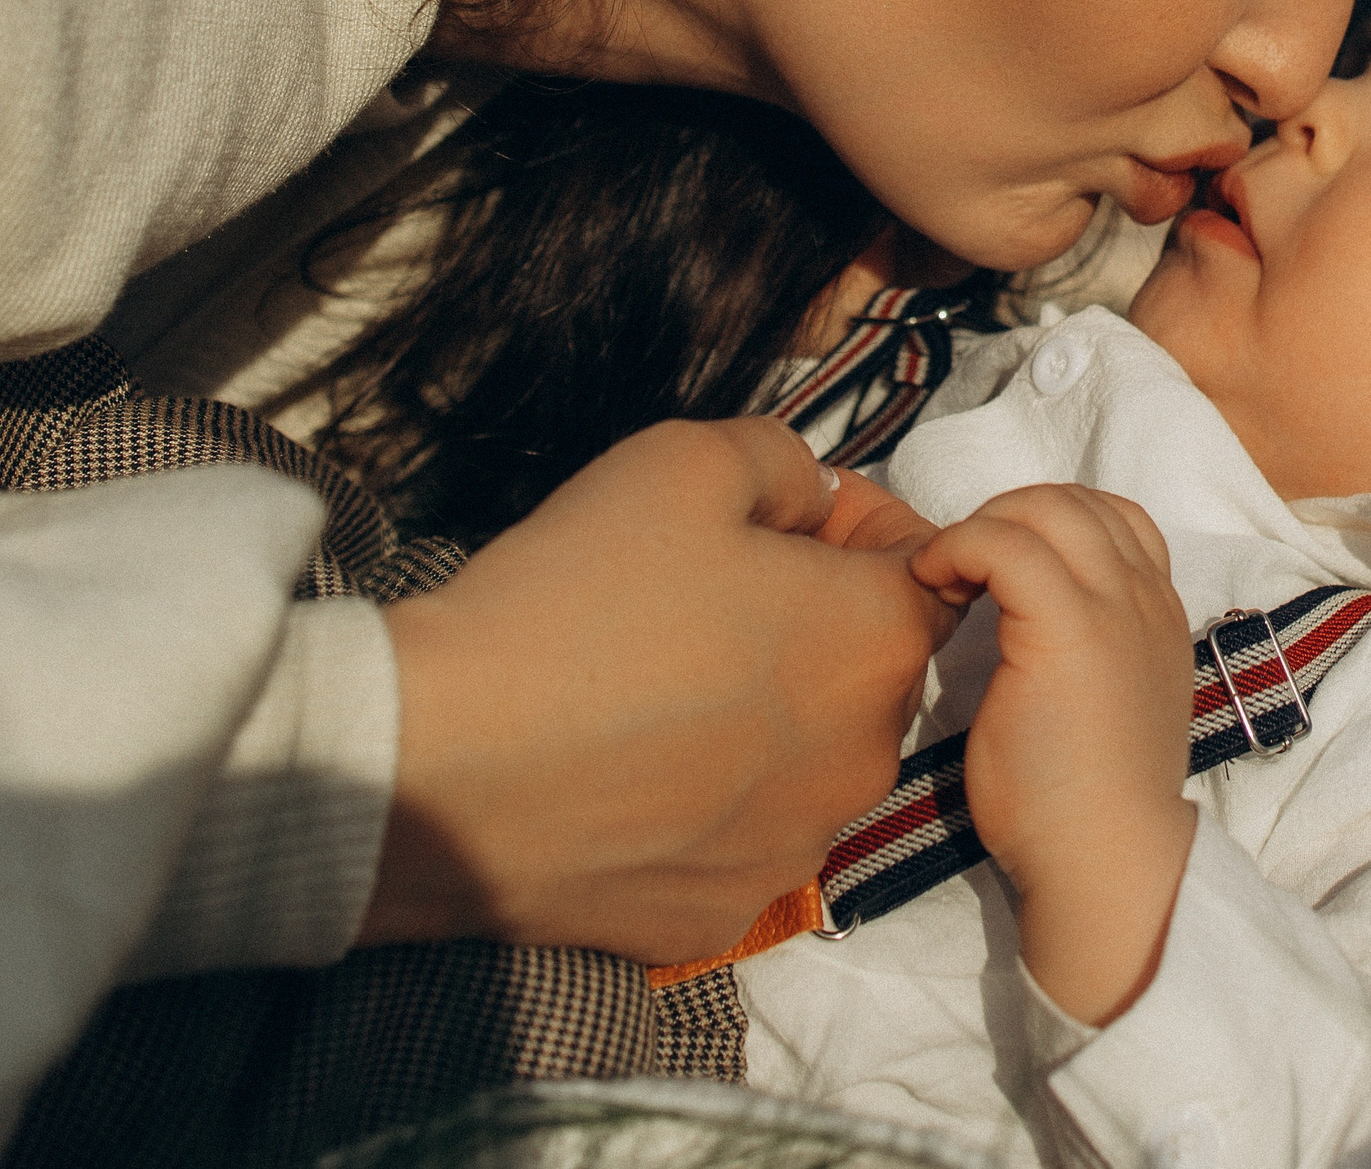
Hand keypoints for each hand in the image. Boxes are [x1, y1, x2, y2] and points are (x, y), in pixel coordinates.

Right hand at [362, 418, 953, 964]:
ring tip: (655, 681)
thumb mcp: (685, 459)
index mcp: (880, 641)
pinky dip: (701, 798)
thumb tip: (811, 499)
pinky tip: (626, 765)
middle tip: (708, 593)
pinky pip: (736, 835)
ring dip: (760, 714)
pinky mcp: (723, 912)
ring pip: (806, 757)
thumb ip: (783, 462)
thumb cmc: (574, 600)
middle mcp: (867, 756)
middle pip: (866, 666)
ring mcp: (798, 846)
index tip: (794, 520)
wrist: (440, 763)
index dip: (864, 529)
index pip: (930, 571)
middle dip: (812, 620)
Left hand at [908, 485, 1197, 1023]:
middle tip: (961, 570)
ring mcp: (1113, 607)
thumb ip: (1085, 654)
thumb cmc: (1083, 806)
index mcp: (1158, 616)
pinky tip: (933, 586)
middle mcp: (1147, 598)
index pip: (1113, 521)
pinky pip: (1004, 543)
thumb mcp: (1103, 706)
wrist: (1104, 859)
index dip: (1046, 527)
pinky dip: (958, 547)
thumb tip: (1022, 628)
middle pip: (1075, 501)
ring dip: (982, 527)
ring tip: (946, 577)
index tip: (996, 574)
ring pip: (1044, 507)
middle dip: (1006, 515)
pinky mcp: (1066, 626)